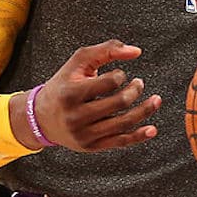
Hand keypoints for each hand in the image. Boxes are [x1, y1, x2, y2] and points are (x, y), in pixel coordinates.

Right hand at [28, 39, 162, 151]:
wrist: (40, 118)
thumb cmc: (63, 86)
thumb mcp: (78, 63)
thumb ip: (106, 50)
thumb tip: (136, 51)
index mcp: (71, 93)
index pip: (109, 82)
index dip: (120, 75)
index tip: (118, 75)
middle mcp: (76, 116)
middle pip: (119, 102)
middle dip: (135, 90)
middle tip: (139, 84)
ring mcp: (84, 134)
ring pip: (124, 123)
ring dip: (145, 110)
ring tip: (155, 100)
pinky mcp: (91, 146)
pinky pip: (120, 142)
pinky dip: (139, 136)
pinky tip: (152, 129)